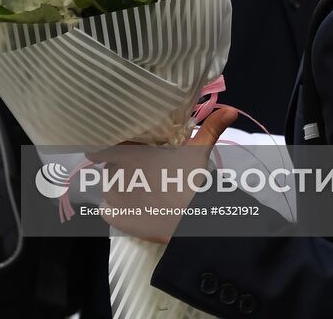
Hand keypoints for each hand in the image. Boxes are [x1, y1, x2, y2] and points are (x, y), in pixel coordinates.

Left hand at [88, 106, 238, 243]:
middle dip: (123, 167)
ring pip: (110, 186)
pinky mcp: (114, 218)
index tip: (122, 149)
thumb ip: (210, 127)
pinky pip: (108, 210)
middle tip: (145, 172)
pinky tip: (136, 207)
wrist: (190, 223)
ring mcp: (112, 197)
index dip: (109, 146)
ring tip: (144, 191)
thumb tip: (231, 109)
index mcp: (129, 152)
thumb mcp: (199, 151)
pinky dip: (117, 209)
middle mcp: (114, 171)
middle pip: (110, 165)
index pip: (101, 145)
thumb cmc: (191, 182)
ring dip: (121, 186)